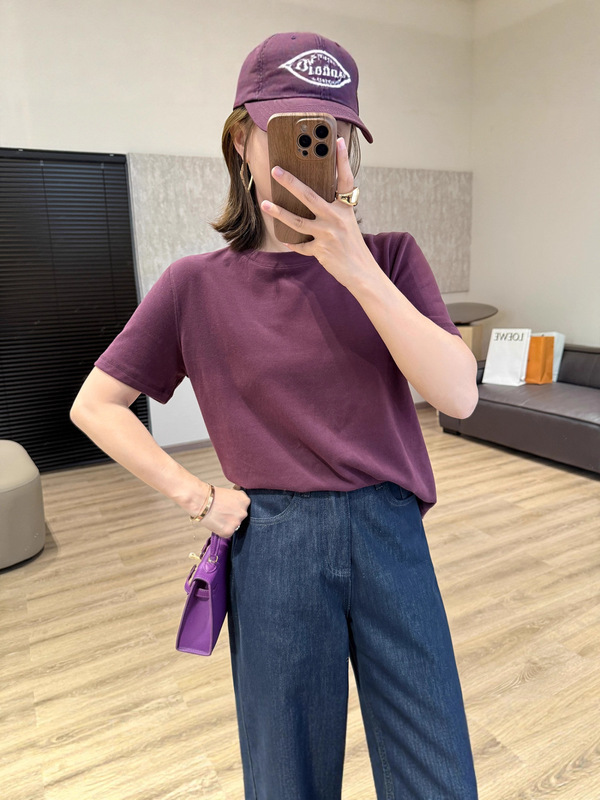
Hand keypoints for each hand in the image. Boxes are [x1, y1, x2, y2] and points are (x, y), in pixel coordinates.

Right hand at [198, 485, 249, 538]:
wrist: (201, 501)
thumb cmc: (212, 495)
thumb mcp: (230, 491)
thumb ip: (237, 496)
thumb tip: (239, 492)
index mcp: (245, 501)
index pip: (244, 506)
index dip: (235, 506)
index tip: (229, 506)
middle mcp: (243, 512)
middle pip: (240, 516)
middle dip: (233, 515)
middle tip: (222, 512)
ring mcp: (237, 523)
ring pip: (234, 525)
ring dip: (228, 523)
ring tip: (218, 517)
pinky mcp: (228, 531)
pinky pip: (227, 533)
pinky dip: (222, 530)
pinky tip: (216, 522)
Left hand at [261, 137, 378, 288]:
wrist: (362, 273)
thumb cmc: (352, 246)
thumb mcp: (347, 223)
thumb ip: (334, 209)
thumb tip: (310, 196)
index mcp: (346, 209)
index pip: (345, 180)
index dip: (342, 160)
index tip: (338, 141)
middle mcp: (337, 219)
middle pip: (310, 196)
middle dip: (290, 182)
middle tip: (275, 170)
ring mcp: (328, 236)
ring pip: (298, 221)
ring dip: (279, 212)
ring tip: (265, 204)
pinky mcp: (321, 251)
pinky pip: (301, 245)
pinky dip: (291, 242)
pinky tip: (282, 238)